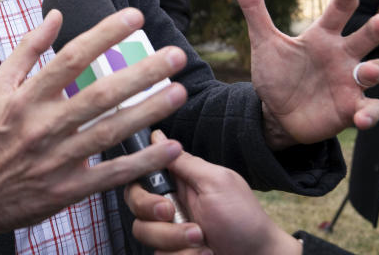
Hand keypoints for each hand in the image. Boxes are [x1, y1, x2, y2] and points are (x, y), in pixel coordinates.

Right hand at [0, 8, 187, 241]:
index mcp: (26, 98)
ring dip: (149, 112)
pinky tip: (170, 147)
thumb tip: (54, 17)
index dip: (104, 34)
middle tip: (173, 56)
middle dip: (141, 73)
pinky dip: (143, 162)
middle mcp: (43, 126)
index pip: (71, 58)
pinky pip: (112, 174)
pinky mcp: (69, 189)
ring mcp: (58, 159)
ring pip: (111, 132)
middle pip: (100, 94)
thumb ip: (26, 50)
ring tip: (179, 92)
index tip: (134, 17)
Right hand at [126, 132, 301, 254]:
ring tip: (201, 240)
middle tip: (171, 213)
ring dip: (173, 238)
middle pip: (133, 202)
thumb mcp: (217, 182)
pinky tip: (203, 254)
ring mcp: (168, 231)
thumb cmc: (244, 219)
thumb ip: (184, 162)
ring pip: (143, 231)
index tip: (157, 188)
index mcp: (178, 181)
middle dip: (152, 210)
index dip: (138, 178)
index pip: (140, 172)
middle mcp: (168, 204)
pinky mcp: (171, 252)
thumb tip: (157, 136)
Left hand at [232, 0, 378, 147]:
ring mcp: (351, 82)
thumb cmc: (277, 74)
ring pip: (376, 71)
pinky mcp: (353, 108)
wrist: (277, 114)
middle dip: (377, 29)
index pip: (339, 10)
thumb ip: (254, 8)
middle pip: (367, 37)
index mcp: (323, 36)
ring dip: (376, 71)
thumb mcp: (264, 41)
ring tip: (367, 71)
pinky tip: (361, 120)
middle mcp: (343, 56)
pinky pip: (372, 110)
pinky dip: (370, 114)